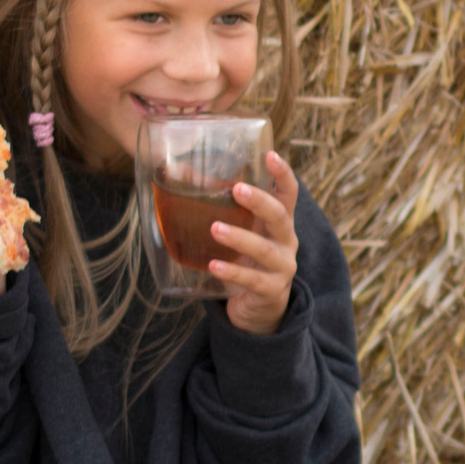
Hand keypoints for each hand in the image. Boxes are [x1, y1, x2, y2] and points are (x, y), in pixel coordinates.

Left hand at [209, 150, 298, 334]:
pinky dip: (233, 272)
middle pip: (280, 217)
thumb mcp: (243, 232)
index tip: (270, 154)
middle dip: (260, 202)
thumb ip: (222, 209)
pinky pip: (252, 281)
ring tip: (215, 228)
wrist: (260, 309)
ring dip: (240, 238)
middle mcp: (286, 242)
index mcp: (280, 223)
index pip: (288, 194)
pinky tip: (214, 266)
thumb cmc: (247, 260)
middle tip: (237, 189)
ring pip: (264, 250)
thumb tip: (176, 173)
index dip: (282, 174)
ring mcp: (281, 268)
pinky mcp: (270, 291)